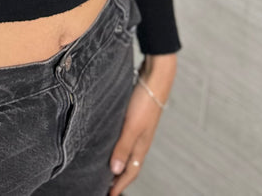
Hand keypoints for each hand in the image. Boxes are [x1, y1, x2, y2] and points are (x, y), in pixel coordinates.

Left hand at [108, 53, 176, 195]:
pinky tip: (109, 140)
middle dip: (119, 178)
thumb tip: (115, 171)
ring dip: (118, 161)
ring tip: (106, 167)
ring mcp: (138, 129)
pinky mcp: (134, 117)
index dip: (120, 186)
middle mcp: (141, 140)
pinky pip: (125, 138)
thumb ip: (123, 147)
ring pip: (127, 151)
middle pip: (129, 165)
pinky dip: (118, 145)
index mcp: (141, 146)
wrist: (155, 77)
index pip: (130, 172)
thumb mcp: (132, 126)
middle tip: (105, 186)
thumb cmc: (145, 101)